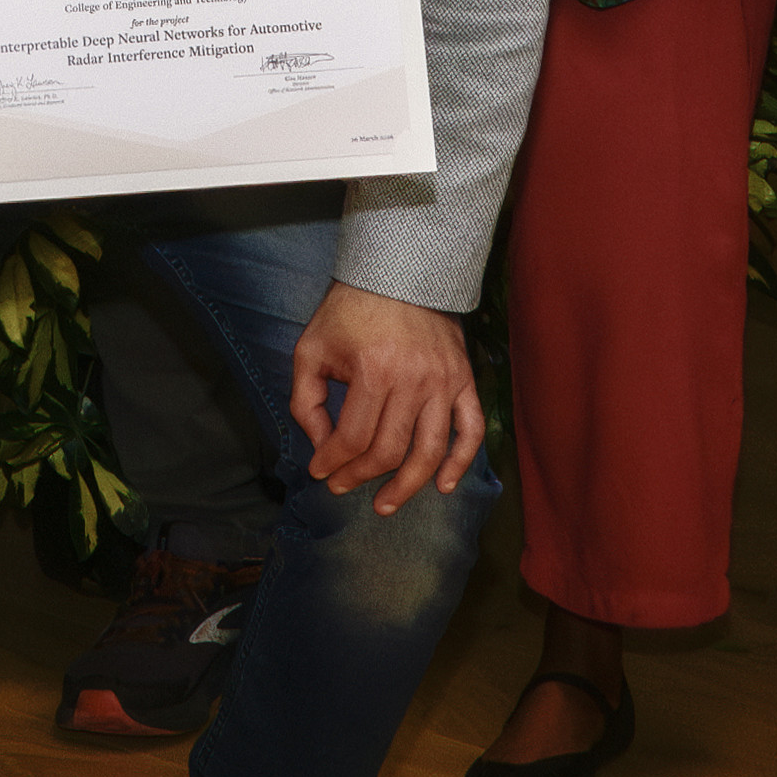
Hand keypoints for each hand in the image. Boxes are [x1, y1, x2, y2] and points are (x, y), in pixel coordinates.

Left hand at [281, 287, 486, 513]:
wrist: (398, 271)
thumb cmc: (348, 312)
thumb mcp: (311, 350)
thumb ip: (305, 401)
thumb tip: (321, 445)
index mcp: (374, 371)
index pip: (354, 438)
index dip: (333, 462)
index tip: (320, 471)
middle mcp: (414, 380)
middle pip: (390, 450)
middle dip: (361, 477)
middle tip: (342, 486)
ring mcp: (444, 381)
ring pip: (431, 450)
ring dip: (408, 486)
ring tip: (385, 505)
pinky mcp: (464, 379)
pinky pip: (471, 429)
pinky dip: (461, 461)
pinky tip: (443, 485)